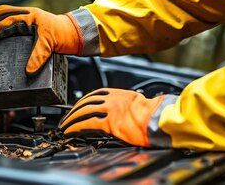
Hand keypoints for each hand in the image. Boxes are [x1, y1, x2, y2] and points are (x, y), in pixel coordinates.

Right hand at [0, 5, 81, 74]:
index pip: (3, 23)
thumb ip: (39, 56)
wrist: (76, 32)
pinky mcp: (27, 23)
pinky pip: (8, 19)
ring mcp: (26, 17)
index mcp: (28, 16)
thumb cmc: (64, 34)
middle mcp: (25, 14)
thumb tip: (28, 71)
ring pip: (2, 13)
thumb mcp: (51, 44)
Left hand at [59, 88, 174, 146]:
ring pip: (84, 111)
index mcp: (119, 93)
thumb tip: (121, 110)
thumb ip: (125, 103)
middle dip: (74, 110)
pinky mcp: (109, 122)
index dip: (83, 101)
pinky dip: (76, 127)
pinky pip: (87, 123)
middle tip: (67, 117)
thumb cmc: (154, 113)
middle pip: (86, 102)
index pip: (95, 94)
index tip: (78, 105)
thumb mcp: (138, 102)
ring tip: (65, 125)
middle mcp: (112, 99)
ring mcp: (110, 110)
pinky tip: (71, 131)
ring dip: (72, 119)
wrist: (159, 119)